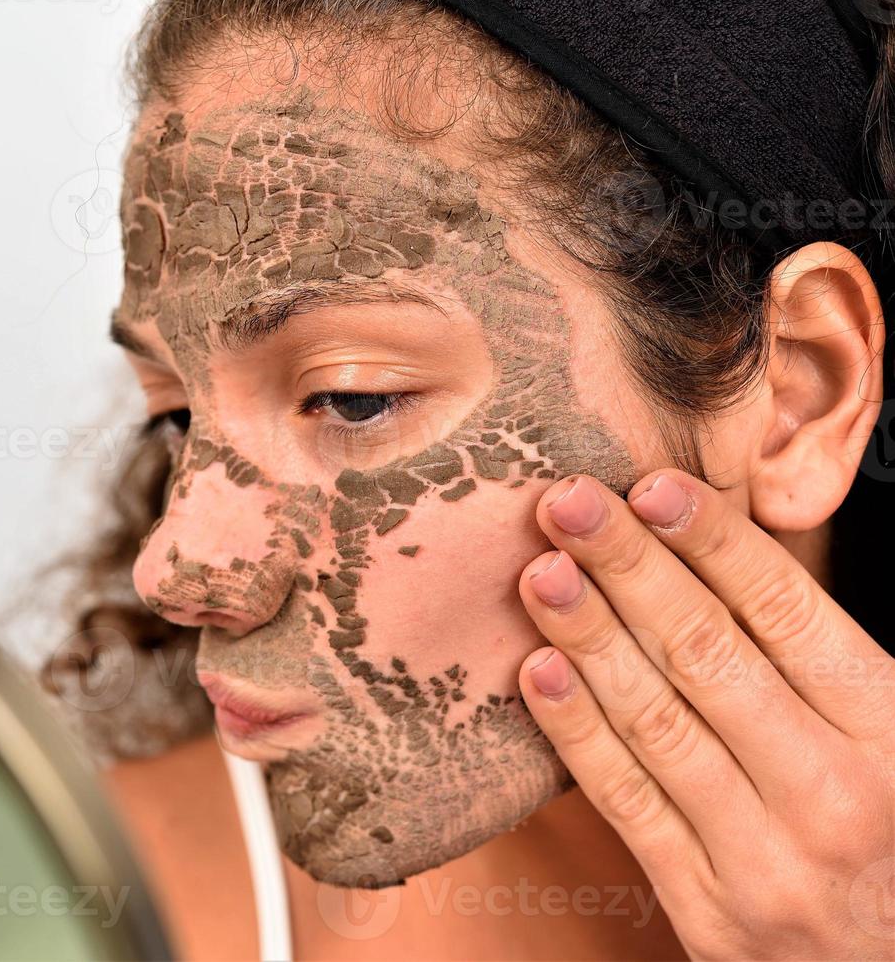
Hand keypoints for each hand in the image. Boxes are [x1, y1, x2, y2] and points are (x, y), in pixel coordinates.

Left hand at [515, 469, 894, 958]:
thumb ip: (819, 661)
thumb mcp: (892, 744)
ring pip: (658, 720)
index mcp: (892, 732)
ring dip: (588, 635)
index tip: (650, 484)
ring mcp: (768, 857)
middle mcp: (836, 792)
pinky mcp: (710, 911)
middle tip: (567, 501)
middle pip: (709, 653)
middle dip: (630, 567)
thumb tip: (717, 546)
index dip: (712, 541)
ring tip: (539, 570)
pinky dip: (577, 734)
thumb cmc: (886, 837)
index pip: (788, 612)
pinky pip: (630, 804)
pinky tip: (536, 672)